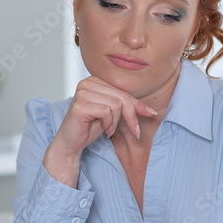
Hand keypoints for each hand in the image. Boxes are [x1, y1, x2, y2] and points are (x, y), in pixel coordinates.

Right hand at [43, 76, 158, 185]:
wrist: (71, 142)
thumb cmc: (89, 127)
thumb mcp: (112, 114)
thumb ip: (126, 106)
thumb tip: (151, 110)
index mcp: (95, 80)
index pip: (122, 91)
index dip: (137, 105)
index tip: (151, 114)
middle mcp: (87, 82)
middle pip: (121, 96)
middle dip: (130, 116)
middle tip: (135, 131)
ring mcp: (82, 92)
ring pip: (116, 104)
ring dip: (115, 121)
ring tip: (107, 129)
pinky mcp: (81, 104)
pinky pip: (106, 111)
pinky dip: (108, 123)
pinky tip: (102, 128)